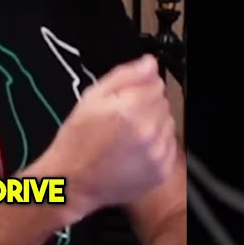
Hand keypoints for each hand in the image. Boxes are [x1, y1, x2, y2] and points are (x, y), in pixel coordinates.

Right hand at [34, 55, 175, 217]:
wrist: (73, 182)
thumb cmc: (77, 139)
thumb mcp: (91, 97)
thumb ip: (124, 75)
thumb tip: (150, 62)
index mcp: (130, 109)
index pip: (155, 81)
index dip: (137, 87)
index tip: (122, 99)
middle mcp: (149, 131)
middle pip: (162, 102)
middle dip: (145, 106)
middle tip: (121, 120)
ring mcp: (157, 153)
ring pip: (168, 123)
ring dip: (153, 125)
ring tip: (127, 137)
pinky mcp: (162, 170)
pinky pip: (169, 146)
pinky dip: (156, 145)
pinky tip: (135, 150)